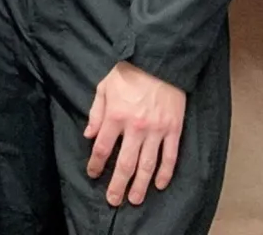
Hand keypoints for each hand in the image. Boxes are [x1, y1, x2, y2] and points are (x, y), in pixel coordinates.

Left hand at [84, 61, 185, 206]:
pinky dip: (165, 173)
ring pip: (148, 165)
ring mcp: (156, 131)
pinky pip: (170, 157)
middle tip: (113, 200)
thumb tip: (88, 136)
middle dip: (117, 184)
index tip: (93, 174)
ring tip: (134, 199)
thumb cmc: (128, 74)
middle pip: (124, 163)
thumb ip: (96, 113)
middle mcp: (135, 127)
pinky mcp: (174, 130)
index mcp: (115, 116)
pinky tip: (160, 185)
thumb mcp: (103, 88)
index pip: (102, 148)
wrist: (159, 62)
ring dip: (140, 185)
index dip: (95, 164)